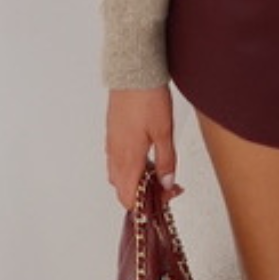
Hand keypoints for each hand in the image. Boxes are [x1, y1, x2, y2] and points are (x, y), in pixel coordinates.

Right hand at [105, 86, 179, 208]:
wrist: (133, 73)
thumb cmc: (148, 99)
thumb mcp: (165, 132)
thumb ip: (166, 161)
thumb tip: (166, 183)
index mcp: (128, 158)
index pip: (128, 198)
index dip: (146, 206)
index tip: (166, 197)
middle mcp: (116, 154)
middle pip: (122, 190)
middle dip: (142, 196)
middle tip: (166, 187)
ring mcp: (112, 144)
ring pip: (118, 176)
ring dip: (135, 181)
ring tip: (158, 172)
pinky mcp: (112, 134)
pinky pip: (116, 160)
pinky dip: (129, 167)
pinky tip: (145, 157)